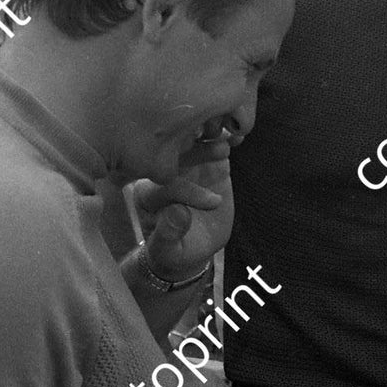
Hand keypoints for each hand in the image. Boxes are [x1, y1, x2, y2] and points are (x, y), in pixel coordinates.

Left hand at [132, 130, 236, 278]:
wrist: (191, 245)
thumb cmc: (175, 249)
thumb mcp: (169, 249)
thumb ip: (169, 232)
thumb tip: (178, 214)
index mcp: (148, 192)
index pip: (167, 185)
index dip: (190, 191)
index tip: (214, 204)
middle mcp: (165, 173)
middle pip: (179, 156)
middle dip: (200, 151)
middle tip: (222, 152)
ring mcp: (188, 165)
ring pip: (198, 146)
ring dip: (214, 141)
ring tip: (232, 140)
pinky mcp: (209, 163)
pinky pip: (216, 146)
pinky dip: (226, 139)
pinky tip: (238, 136)